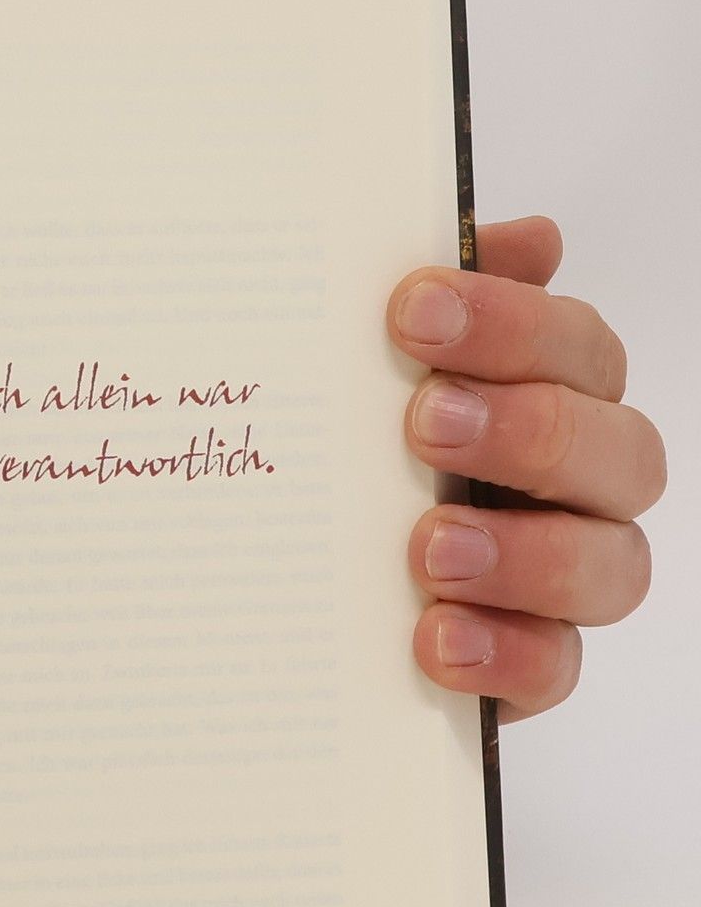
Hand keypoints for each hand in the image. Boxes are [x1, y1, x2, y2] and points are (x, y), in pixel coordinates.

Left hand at [388, 216, 662, 719]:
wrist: (288, 590)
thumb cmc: (352, 452)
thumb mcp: (361, 371)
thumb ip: (437, 303)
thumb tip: (525, 237)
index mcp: (549, 397)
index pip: (576, 347)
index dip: (510, 323)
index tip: (411, 310)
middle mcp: (577, 487)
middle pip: (618, 451)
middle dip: (527, 430)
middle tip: (423, 422)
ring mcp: (562, 582)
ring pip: (609, 566)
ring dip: (523, 553)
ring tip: (426, 547)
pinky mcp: (528, 665)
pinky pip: (554, 668)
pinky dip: (505, 653)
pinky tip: (435, 638)